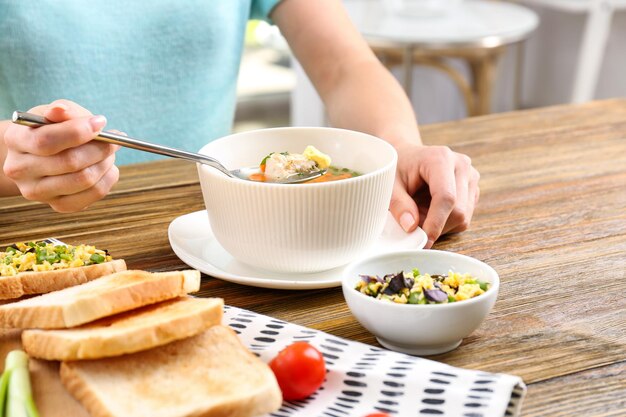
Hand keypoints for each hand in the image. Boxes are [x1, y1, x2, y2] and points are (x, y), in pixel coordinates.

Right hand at [3, 99, 119, 211]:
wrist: (42, 154)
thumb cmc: (52, 128)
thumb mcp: (55, 113)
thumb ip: (62, 111)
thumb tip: (61, 111)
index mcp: (16, 140)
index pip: (46, 140)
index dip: (79, 131)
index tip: (101, 122)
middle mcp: (20, 169)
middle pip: (69, 162)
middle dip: (100, 149)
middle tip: (114, 140)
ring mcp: (37, 191)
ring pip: (84, 179)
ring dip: (106, 163)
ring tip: (110, 153)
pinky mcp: (57, 205)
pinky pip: (93, 194)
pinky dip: (108, 179)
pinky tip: (107, 167)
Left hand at [389, 143, 479, 247]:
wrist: (408, 158)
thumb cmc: (398, 168)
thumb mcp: (390, 184)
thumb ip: (399, 204)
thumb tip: (411, 227)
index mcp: (440, 159)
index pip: (446, 197)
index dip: (436, 222)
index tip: (424, 239)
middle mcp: (461, 165)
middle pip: (458, 210)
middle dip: (436, 226)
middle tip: (413, 226)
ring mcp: (470, 177)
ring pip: (464, 217)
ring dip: (441, 225)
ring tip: (420, 212)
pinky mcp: (472, 189)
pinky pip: (465, 218)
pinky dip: (447, 223)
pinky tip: (431, 211)